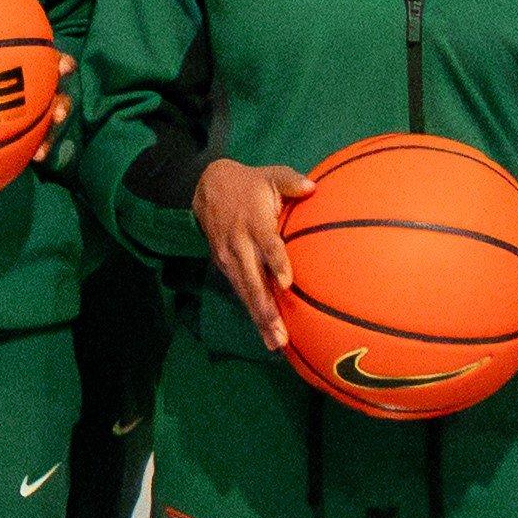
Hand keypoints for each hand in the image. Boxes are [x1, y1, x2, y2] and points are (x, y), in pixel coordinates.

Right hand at [194, 154, 301, 348]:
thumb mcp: (270, 174)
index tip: (286, 282)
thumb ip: (290, 180)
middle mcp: (239, 245)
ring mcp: (230, 259)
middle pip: (253, 281)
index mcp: (253, 222)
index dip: (276, 262)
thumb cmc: (248, 183)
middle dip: (266, 309)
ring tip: (275, 343)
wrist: (206, 187)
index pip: (267, 244)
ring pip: (246, 293)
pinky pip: (241, 293)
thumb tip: (311, 187)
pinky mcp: (225, 267)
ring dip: (260, 319)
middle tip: (280, 334)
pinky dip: (253, 313)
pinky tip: (266, 333)